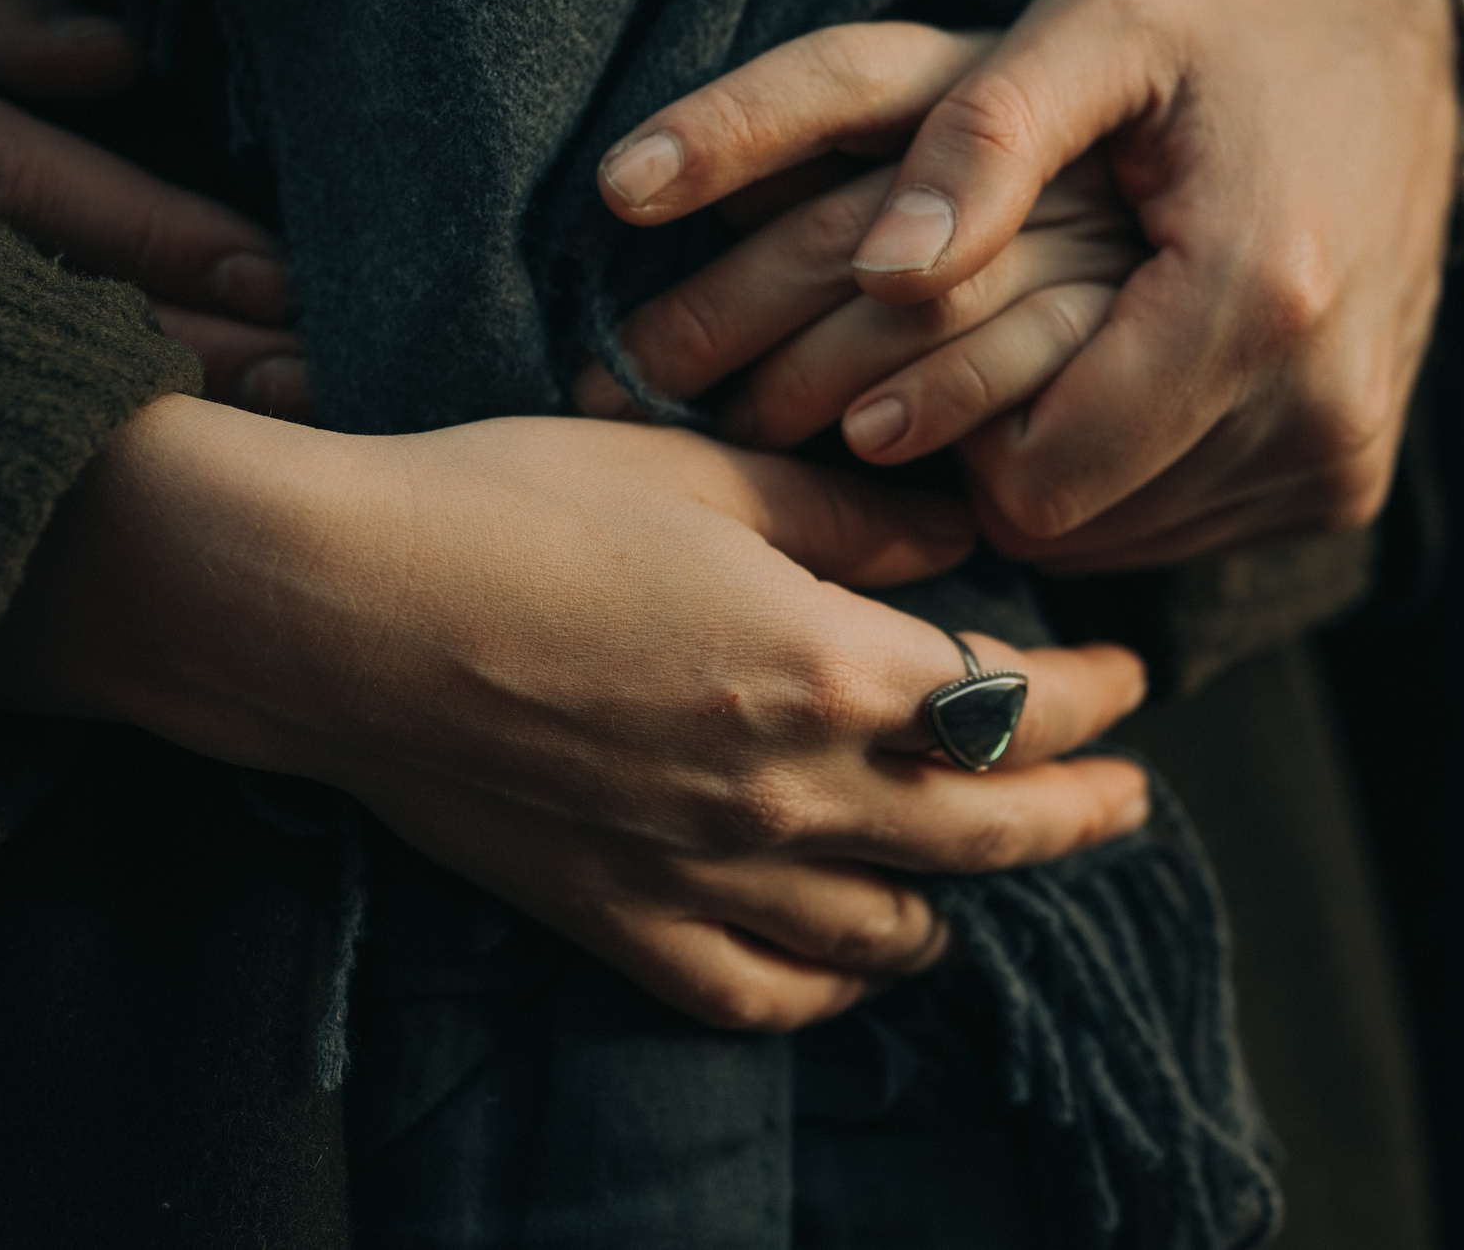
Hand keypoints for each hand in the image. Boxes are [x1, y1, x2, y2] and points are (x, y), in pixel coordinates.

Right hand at [0, 398, 1151, 1029]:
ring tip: (983, 868)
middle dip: (1079, 815)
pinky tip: (849, 960)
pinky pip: (757, 991)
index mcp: (823, 667)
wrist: (335, 607)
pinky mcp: (618, 918)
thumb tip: (953, 542)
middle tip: (1128, 801)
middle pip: (987, 834)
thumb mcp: (700, 471)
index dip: (1092, 695)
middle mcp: (786, 792)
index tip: (1126, 675)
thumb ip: (846, 518)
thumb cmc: (510, 506)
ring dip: (959, 900)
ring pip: (887, 932)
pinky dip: (827, 986)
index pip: (1015, 703)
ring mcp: (703, 873)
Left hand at [594, 0, 1461, 570]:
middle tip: (970, 330)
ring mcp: (1342, 461)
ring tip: (1045, 341)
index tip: (926, 327)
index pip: (1034, 477)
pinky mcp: (1349, 484)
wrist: (1402, 58)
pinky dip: (1124, 469)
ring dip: (1056, 461)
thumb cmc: (1223, 29)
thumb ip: (982, 137)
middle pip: (1069, 520)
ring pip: (1116, 538)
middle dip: (992, 442)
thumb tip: (882, 273)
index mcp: (1256, 303)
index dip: (953, 418)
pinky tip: (1118, 365)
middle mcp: (1319, 411)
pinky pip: (1179, 527)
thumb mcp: (1096, 22)